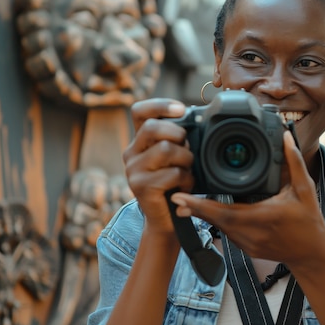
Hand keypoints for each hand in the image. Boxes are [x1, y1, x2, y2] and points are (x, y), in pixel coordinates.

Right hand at [123, 98, 194, 234]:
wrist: (167, 219)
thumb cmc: (175, 184)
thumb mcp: (176, 156)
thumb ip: (178, 138)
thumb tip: (193, 119)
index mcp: (139, 141)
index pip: (140, 111)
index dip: (160, 105)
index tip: (182, 109)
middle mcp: (131, 153)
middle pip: (152, 128)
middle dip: (178, 135)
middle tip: (187, 150)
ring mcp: (133, 170)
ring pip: (166, 149)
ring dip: (186, 159)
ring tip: (187, 170)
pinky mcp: (140, 187)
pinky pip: (172, 173)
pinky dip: (187, 179)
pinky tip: (185, 186)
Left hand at [169, 131, 324, 265]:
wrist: (312, 254)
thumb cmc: (309, 221)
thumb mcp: (304, 189)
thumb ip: (294, 162)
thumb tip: (286, 137)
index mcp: (263, 216)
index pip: (225, 212)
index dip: (201, 205)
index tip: (181, 198)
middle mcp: (252, 233)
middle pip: (215, 220)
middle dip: (194, 208)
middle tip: (176, 198)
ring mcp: (248, 244)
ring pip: (219, 228)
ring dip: (204, 215)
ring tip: (186, 203)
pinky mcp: (247, 249)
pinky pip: (227, 234)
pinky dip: (217, 222)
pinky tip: (209, 213)